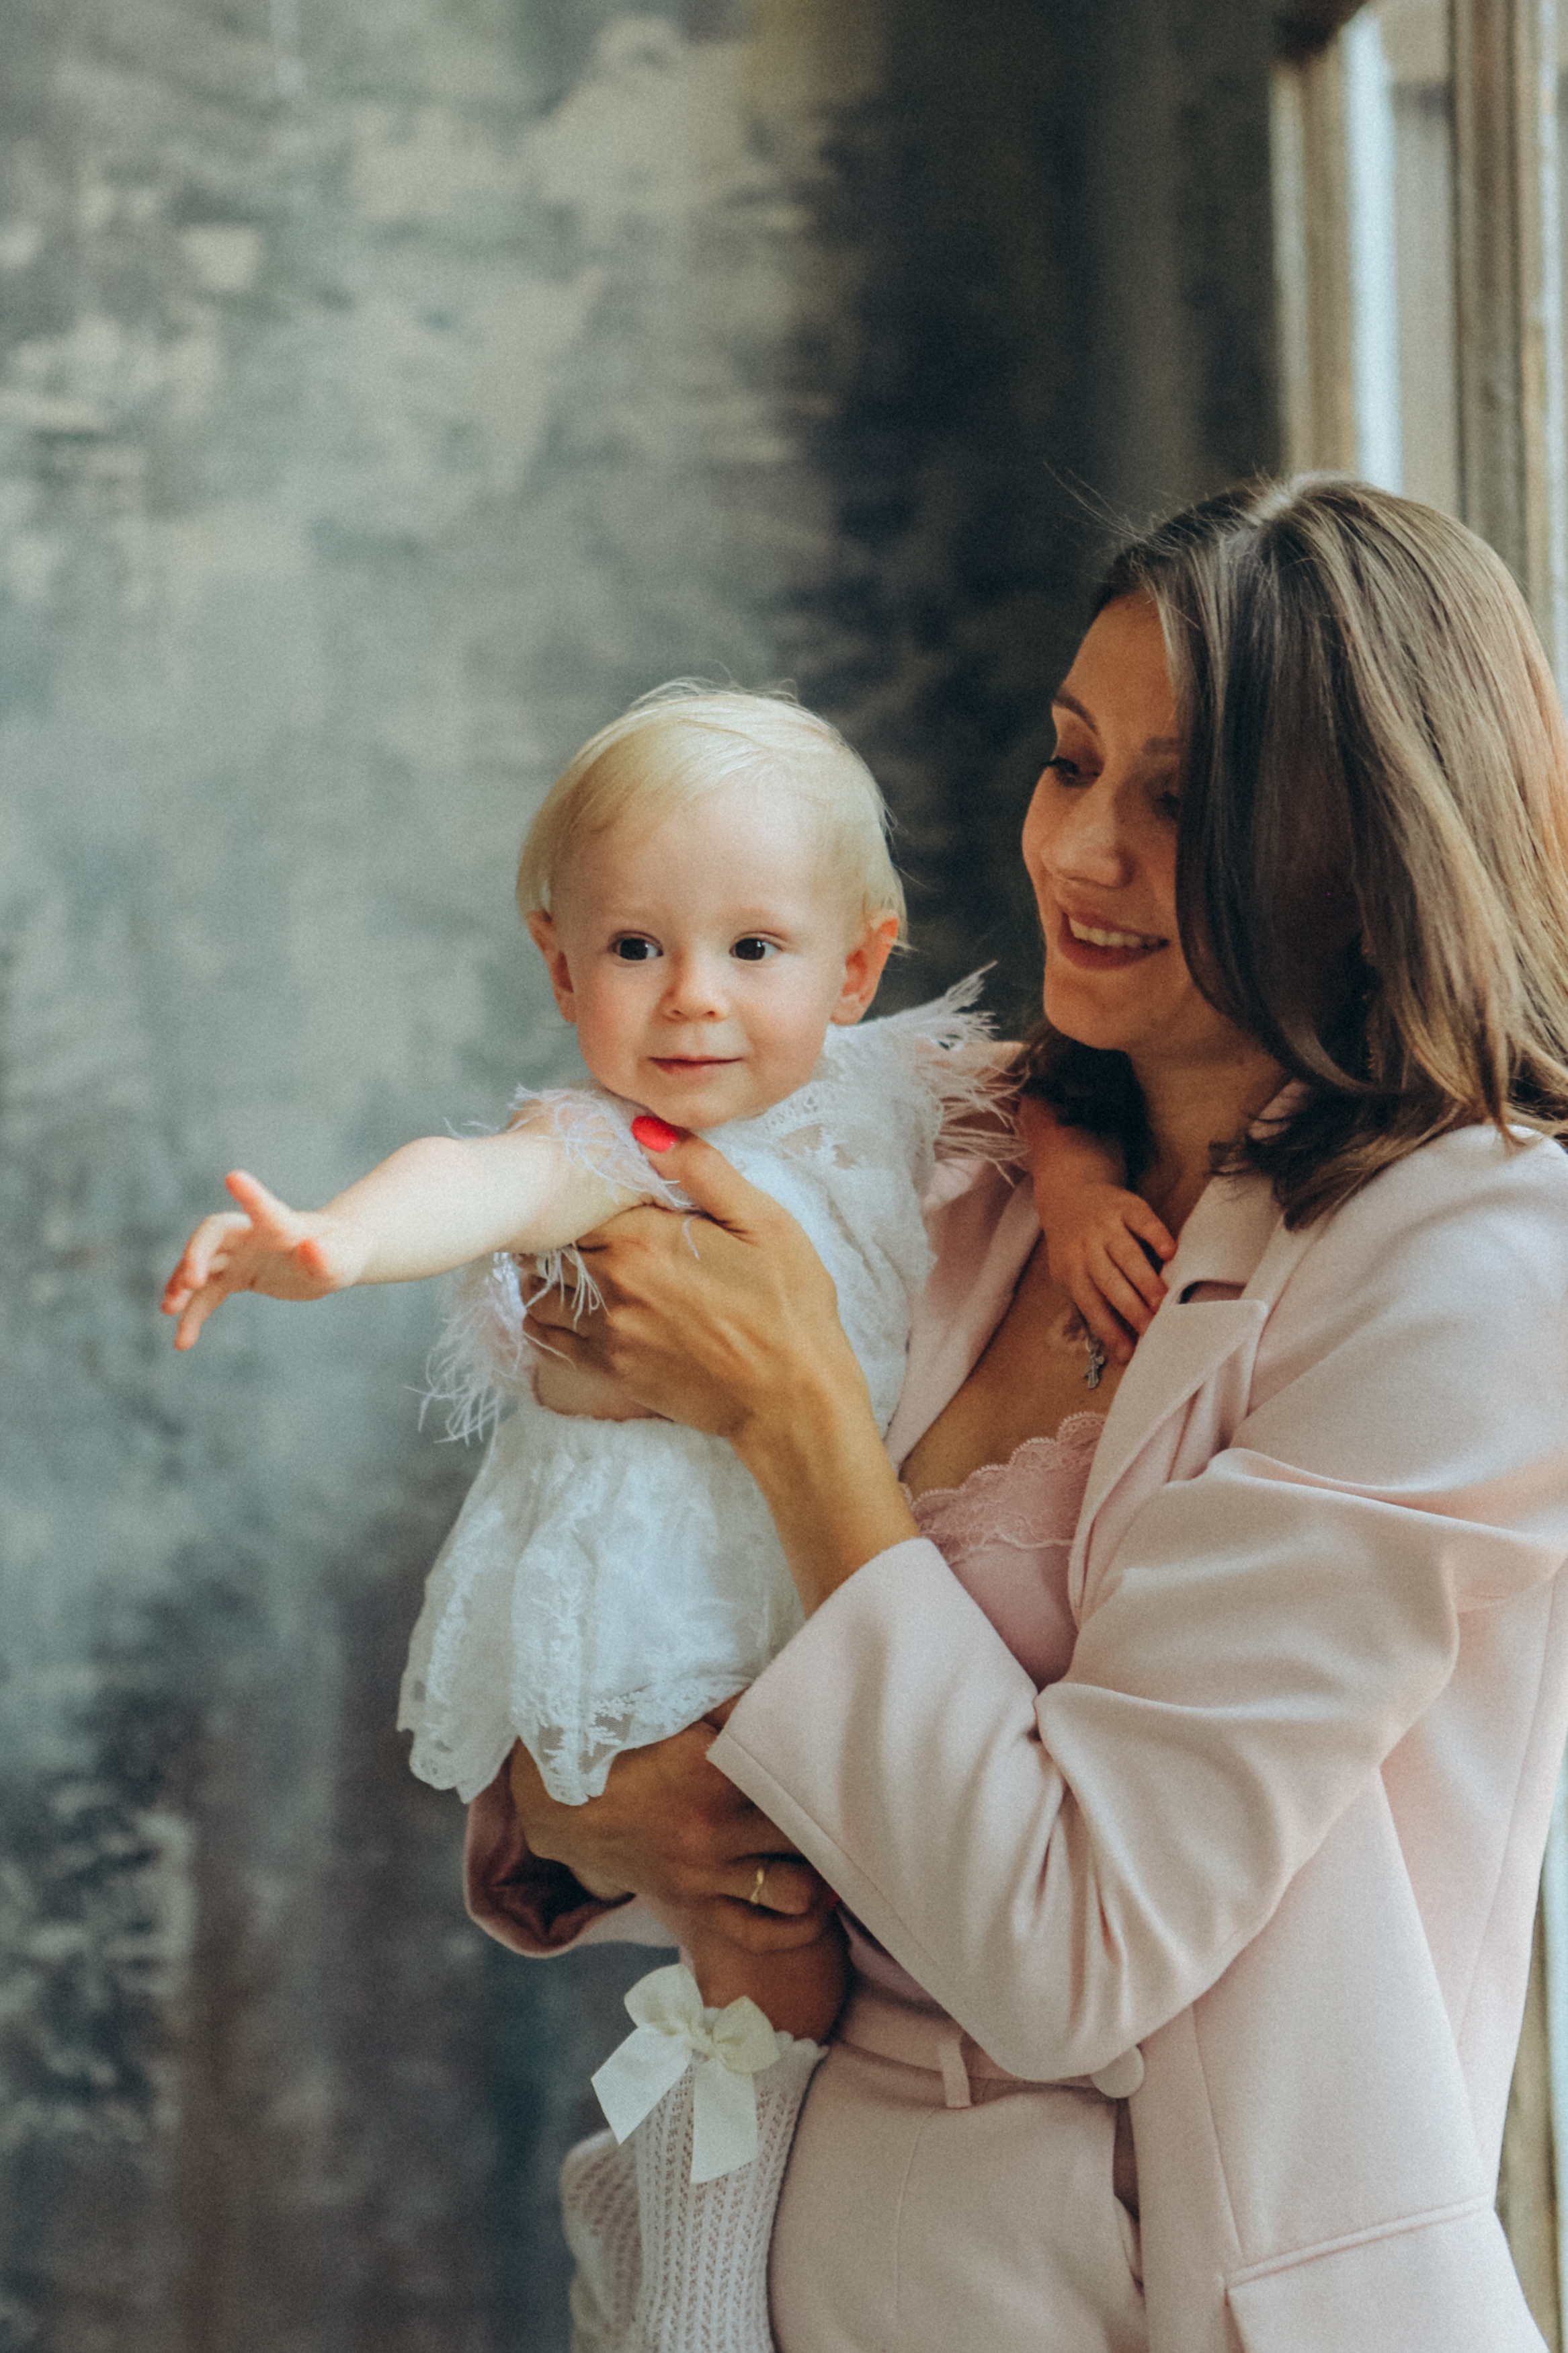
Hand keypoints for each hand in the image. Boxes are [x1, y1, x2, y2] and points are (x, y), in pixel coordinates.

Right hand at [161, 1170, 365, 1348]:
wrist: (331, 1257)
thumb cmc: (342, 1253)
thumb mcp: (343, 1262)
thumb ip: (328, 1258)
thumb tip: (311, 1250)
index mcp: (280, 1225)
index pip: (264, 1209)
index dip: (251, 1195)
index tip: (235, 1177)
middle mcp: (252, 1234)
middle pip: (213, 1235)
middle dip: (197, 1254)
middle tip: (191, 1283)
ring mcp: (239, 1254)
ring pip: (201, 1266)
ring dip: (182, 1286)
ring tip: (168, 1311)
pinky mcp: (234, 1275)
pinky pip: (207, 1294)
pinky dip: (194, 1313)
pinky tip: (184, 1341)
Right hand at [507, 1701, 836, 1956]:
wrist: (559, 1806)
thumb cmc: (621, 1749)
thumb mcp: (671, 1713)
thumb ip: (729, 1702)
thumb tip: (785, 1679)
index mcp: (707, 1768)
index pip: (786, 1758)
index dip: (825, 1751)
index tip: (851, 1747)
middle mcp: (711, 1827)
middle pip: (803, 1826)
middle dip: (834, 1813)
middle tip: (860, 1798)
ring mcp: (703, 1874)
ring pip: (793, 1886)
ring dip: (822, 1870)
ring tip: (842, 1848)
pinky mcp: (694, 1906)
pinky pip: (759, 1933)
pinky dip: (798, 1924)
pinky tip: (821, 1901)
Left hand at [523, 1132, 864, 1442]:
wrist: (791, 1399)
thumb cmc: (788, 1306)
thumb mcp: (764, 1223)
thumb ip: (702, 1171)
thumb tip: (645, 1128)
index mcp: (646, 1239)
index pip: (579, 1201)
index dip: (584, 1194)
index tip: (595, 1192)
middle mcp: (614, 1284)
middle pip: (555, 1244)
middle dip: (560, 1231)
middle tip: (574, 1224)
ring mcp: (607, 1331)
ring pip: (540, 1291)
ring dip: (547, 1274)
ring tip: (568, 1264)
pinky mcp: (609, 1371)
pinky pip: (548, 1339)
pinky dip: (542, 1320)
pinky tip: (560, 1310)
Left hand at [1039, 1180, 1173, 1364]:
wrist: (1069, 1192)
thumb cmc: (1074, 1244)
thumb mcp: (1068, 1270)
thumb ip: (1089, 1297)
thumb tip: (1115, 1339)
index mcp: (1072, 1268)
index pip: (1090, 1304)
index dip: (1108, 1329)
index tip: (1127, 1352)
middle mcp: (1088, 1247)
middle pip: (1109, 1281)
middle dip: (1130, 1307)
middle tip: (1152, 1328)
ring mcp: (1107, 1226)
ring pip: (1127, 1254)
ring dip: (1145, 1279)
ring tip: (1163, 1302)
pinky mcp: (1127, 1207)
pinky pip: (1143, 1222)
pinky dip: (1156, 1235)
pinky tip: (1170, 1252)